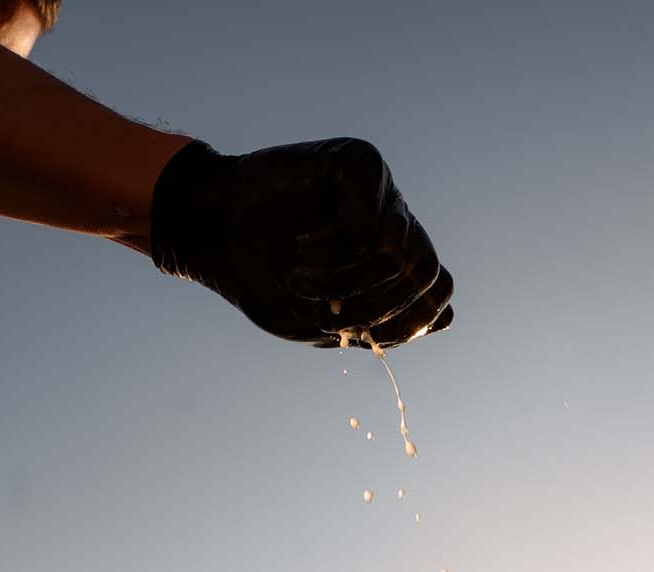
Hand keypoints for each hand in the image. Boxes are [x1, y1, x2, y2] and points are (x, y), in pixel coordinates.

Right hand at [150, 139, 453, 347]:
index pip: (437, 285)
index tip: (355, 328)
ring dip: (342, 280)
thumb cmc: (263, 278)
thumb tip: (442, 319)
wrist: (210, 237)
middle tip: (324, 312)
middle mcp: (392, 216)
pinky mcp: (354, 161)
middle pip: (422, 272)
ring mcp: (377, 186)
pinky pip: (369, 218)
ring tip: (299, 277)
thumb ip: (379, 326)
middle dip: (372, 307)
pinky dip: (332, 247)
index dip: (409, 317)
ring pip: (395, 249)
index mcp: (392, 253)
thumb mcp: (323, 322)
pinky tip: (300, 245)